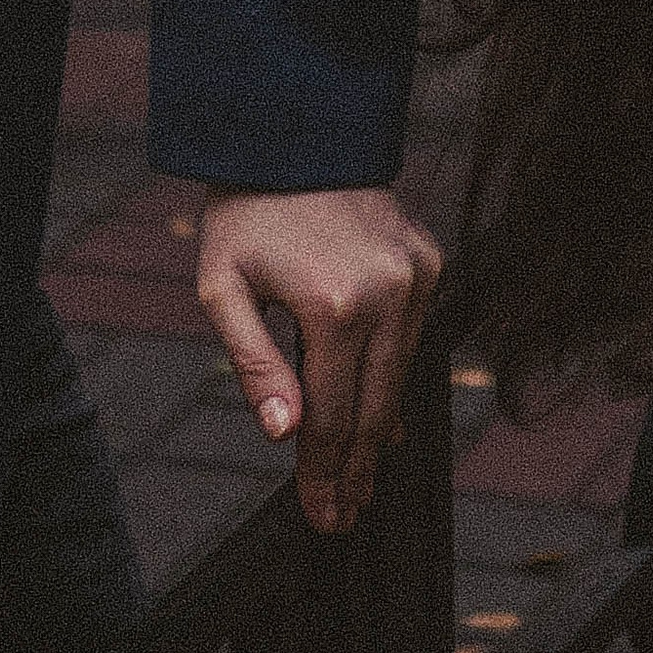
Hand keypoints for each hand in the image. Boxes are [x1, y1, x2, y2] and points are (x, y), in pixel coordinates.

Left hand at [196, 183, 442, 536]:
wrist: (299, 133)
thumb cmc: (248, 216)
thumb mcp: (224, 290)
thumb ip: (255, 366)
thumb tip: (285, 434)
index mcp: (335, 306)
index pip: (331, 417)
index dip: (322, 474)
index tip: (320, 520)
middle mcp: (389, 293)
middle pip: (375, 409)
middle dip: (356, 471)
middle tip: (344, 520)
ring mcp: (416, 276)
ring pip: (400, 377)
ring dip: (379, 432)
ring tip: (361, 483)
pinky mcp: (428, 261)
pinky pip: (414, 339)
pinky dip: (396, 380)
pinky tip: (383, 420)